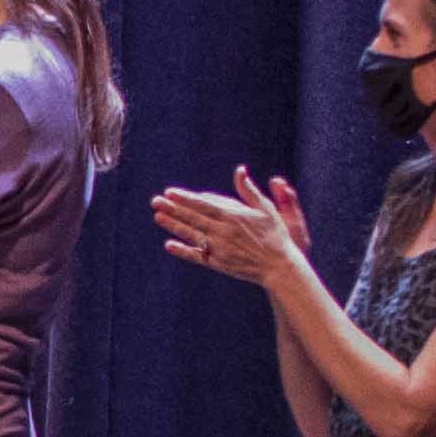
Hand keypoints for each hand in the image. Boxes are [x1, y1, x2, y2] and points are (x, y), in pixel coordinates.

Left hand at [153, 168, 314, 293]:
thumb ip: (249, 190)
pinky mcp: (219, 263)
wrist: (280, 266)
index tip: (170, 192)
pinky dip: (182, 251)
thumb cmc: (276, 235)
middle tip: (155, 201)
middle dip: (173, 209)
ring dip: (173, 225)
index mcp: (233, 216)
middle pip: (193, 217)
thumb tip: (239, 170)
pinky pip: (197, 256)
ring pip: (191, 234)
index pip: (203, 204)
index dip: (185, 198)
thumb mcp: (266, 209)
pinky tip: (169, 244)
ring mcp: (219, 248)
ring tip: (158, 216)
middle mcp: (223, 231)